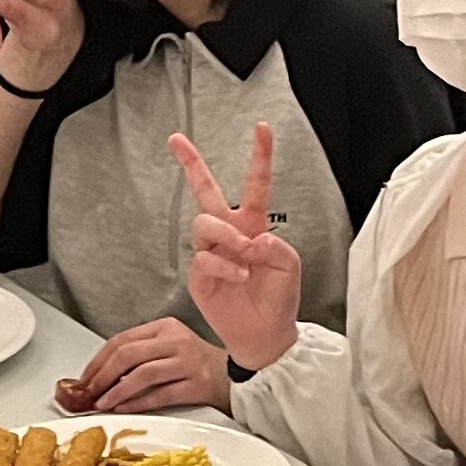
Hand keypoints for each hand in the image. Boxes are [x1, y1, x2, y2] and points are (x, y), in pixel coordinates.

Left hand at [72, 314, 229, 412]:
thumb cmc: (198, 365)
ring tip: (102, 403)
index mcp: (165, 327)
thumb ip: (140, 355)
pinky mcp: (196, 385)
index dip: (98, 360)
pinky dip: (138, 402)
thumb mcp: (169, 348)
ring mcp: (188, 362)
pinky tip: (124, 408)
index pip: (122, 340)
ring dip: (117, 390)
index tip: (85, 378)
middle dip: (103, 375)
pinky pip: (160, 394)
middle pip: (128, 354)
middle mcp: (176, 341)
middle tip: (88, 393)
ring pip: (142, 374)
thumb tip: (101, 377)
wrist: (237, 377)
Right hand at [167, 125, 300, 370]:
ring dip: (226, 236)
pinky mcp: (200, 275)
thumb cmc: (278, 300)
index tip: (261, 129)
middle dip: (190, 163)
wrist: (265, 335)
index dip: (259, 156)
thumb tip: (252, 237)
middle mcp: (230, 233)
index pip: (255, 185)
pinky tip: (240, 276)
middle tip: (176, 140)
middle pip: (205, 191)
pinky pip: (205, 258)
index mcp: (255, 225)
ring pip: (204, 224)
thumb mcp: (289, 266)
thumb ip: (275, 246)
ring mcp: (212, 252)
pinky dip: (225, 266)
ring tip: (244, 254)